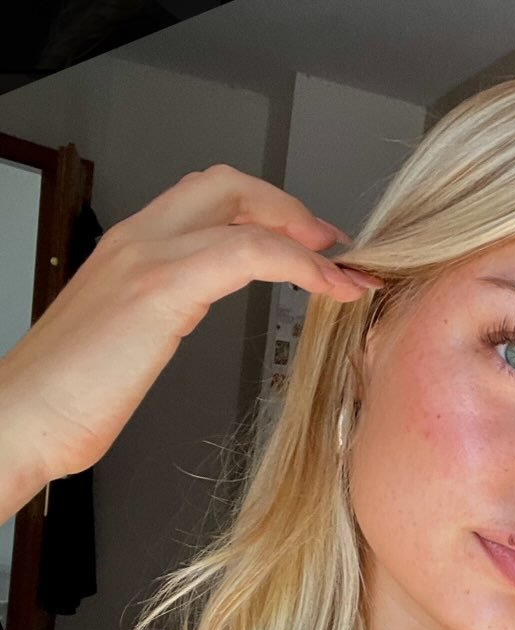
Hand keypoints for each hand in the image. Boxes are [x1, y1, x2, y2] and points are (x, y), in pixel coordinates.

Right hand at [0, 163, 380, 492]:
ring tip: (342, 270)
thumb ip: (161, 308)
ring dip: (307, 237)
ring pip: (245, 210)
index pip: (208, 199)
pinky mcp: (161, 289)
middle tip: (329, 247)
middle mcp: (139, 240)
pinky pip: (248, 253)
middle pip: (228, 185)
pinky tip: (328, 287)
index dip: (268, 211)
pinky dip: (301, 265)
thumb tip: (190, 309)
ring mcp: (148, 257)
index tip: (307, 243)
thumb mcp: (126, 335)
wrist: (20, 419)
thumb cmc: (70, 393)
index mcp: (132, 248)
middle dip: (290, 209)